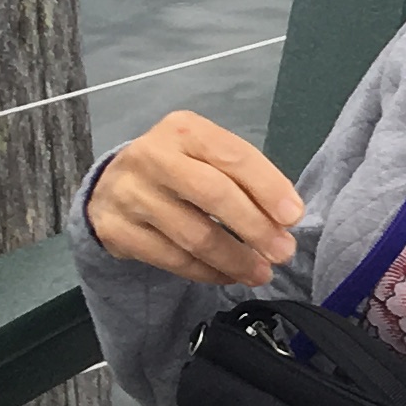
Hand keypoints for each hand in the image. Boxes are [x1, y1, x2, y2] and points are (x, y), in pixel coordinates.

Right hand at [89, 111, 301, 284]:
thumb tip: (285, 217)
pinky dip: (207, 272)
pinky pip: (172, 259)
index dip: (268, 187)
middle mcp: (152, 156)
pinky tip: (228, 275)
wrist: (111, 187)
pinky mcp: (116, 231)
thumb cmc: (177, 168)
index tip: (294, 217)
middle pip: (213, 194)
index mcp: (184, 130)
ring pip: (193, 235)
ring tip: (261, 272)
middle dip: (255, 228)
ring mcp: (129, 194)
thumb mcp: (206, 156)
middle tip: (283, 252)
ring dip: (235, 259)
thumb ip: (243, 177)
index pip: (233, 156)